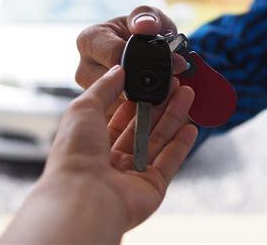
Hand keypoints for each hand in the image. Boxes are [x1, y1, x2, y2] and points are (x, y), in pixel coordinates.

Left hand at [0, 65, 196, 244]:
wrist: (83, 197)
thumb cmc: (75, 155)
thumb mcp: (83, 108)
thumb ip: (103, 87)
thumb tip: (118, 70)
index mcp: (93, 142)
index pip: (120, 117)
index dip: (137, 98)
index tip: (152, 81)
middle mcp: (113, 159)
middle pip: (143, 127)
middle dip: (160, 104)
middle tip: (176, 84)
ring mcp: (134, 174)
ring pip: (159, 140)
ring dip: (174, 117)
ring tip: (188, 94)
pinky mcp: (152, 187)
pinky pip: (171, 162)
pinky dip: (182, 144)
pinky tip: (191, 126)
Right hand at [75, 6, 187, 118]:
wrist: (144, 52)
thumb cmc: (143, 33)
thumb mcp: (150, 18)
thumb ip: (148, 17)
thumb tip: (146, 26)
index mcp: (90, 40)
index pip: (114, 56)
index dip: (143, 62)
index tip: (169, 63)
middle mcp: (84, 68)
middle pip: (114, 85)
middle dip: (145, 84)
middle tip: (172, 82)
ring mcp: (92, 93)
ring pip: (119, 105)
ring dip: (145, 101)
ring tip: (166, 91)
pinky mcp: (102, 112)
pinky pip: (122, 119)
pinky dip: (143, 113)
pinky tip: (158, 104)